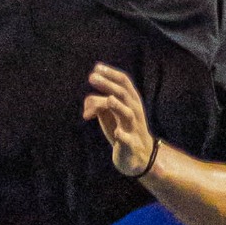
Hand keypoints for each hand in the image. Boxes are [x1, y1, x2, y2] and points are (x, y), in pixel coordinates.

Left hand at [83, 62, 154, 179]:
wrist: (139, 156)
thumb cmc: (121, 129)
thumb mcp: (109, 114)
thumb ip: (97, 104)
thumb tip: (86, 102)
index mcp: (131, 101)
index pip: (123, 82)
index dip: (110, 74)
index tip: (96, 68)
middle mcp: (134, 111)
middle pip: (122, 94)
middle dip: (107, 85)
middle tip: (91, 77)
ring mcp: (133, 127)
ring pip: (128, 114)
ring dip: (118, 106)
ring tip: (109, 100)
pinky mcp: (131, 144)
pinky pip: (128, 139)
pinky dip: (123, 135)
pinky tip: (117, 133)